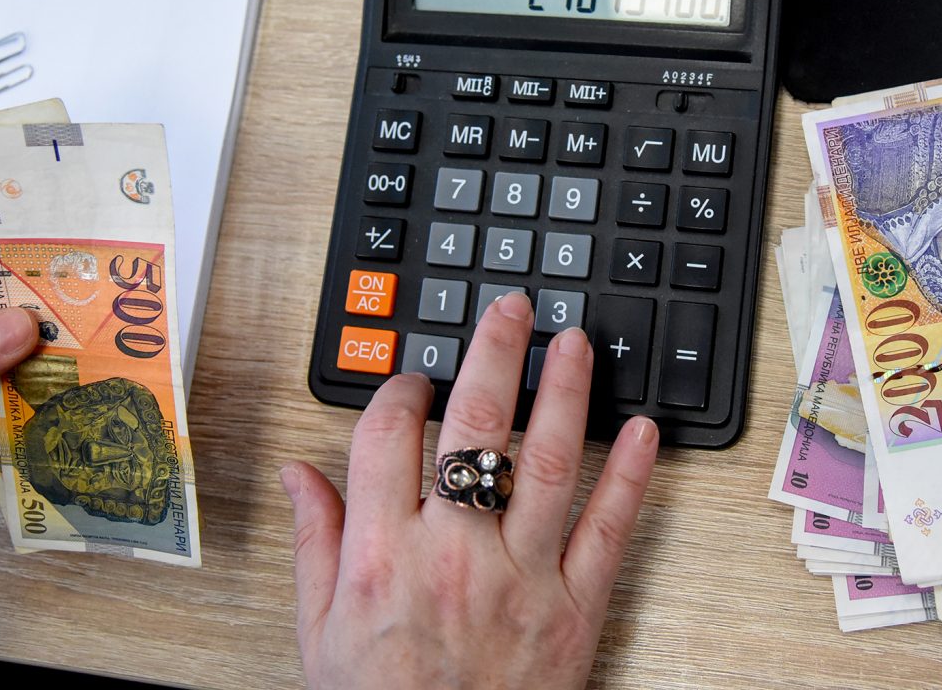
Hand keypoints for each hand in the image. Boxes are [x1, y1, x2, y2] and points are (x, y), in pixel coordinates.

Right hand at [283, 292, 659, 689]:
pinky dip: (631, 476)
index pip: (389, 435)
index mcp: (382, 555)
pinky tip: (643, 430)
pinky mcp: (576, 609)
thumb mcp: (320, 632)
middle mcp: (453, 554)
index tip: (415, 379)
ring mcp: (521, 577)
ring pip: (546, 462)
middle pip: (475, 426)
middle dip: (494, 354)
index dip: (402, 390)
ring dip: (565, 393)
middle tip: (513, 309)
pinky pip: (609, 530)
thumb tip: (298, 472)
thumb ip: (314, 543)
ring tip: (574, 345)